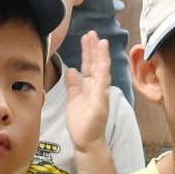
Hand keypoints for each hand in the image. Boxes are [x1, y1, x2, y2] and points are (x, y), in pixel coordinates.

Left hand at [64, 30, 112, 149]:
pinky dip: (103, 76)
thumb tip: (72, 69)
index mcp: (90, 85)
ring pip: (102, 72)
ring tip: (101, 43)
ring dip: (102, 58)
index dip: (88, 51)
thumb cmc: (81, 121)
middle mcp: (97, 87)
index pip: (89, 64)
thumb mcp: (73, 98)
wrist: (86, 141)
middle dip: (94, 49)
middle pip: (96, 64)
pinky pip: (102, 88)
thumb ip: (73, 84)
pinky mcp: (101, 103)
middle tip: (92, 33)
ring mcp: (100, 94)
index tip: (87, 36)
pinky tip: (103, 65)